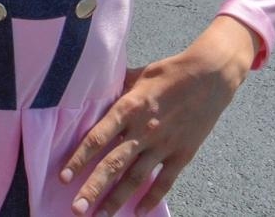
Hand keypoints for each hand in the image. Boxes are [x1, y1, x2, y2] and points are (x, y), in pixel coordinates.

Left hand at [61, 16, 257, 214]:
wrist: (210, 77)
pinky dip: (151, 198)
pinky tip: (138, 213)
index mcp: (128, 108)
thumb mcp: (136, 76)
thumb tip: (94, 95)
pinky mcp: (182, 154)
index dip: (79, 159)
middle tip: (77, 209)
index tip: (64, 177)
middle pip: (113, 164)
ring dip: (117, 199)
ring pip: (136, 177)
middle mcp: (143, 130)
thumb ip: (115, 90)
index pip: (97, 138)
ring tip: (100, 216)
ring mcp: (164, 144)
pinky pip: (165, 181)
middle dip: (93, 188)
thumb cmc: (168, 73)